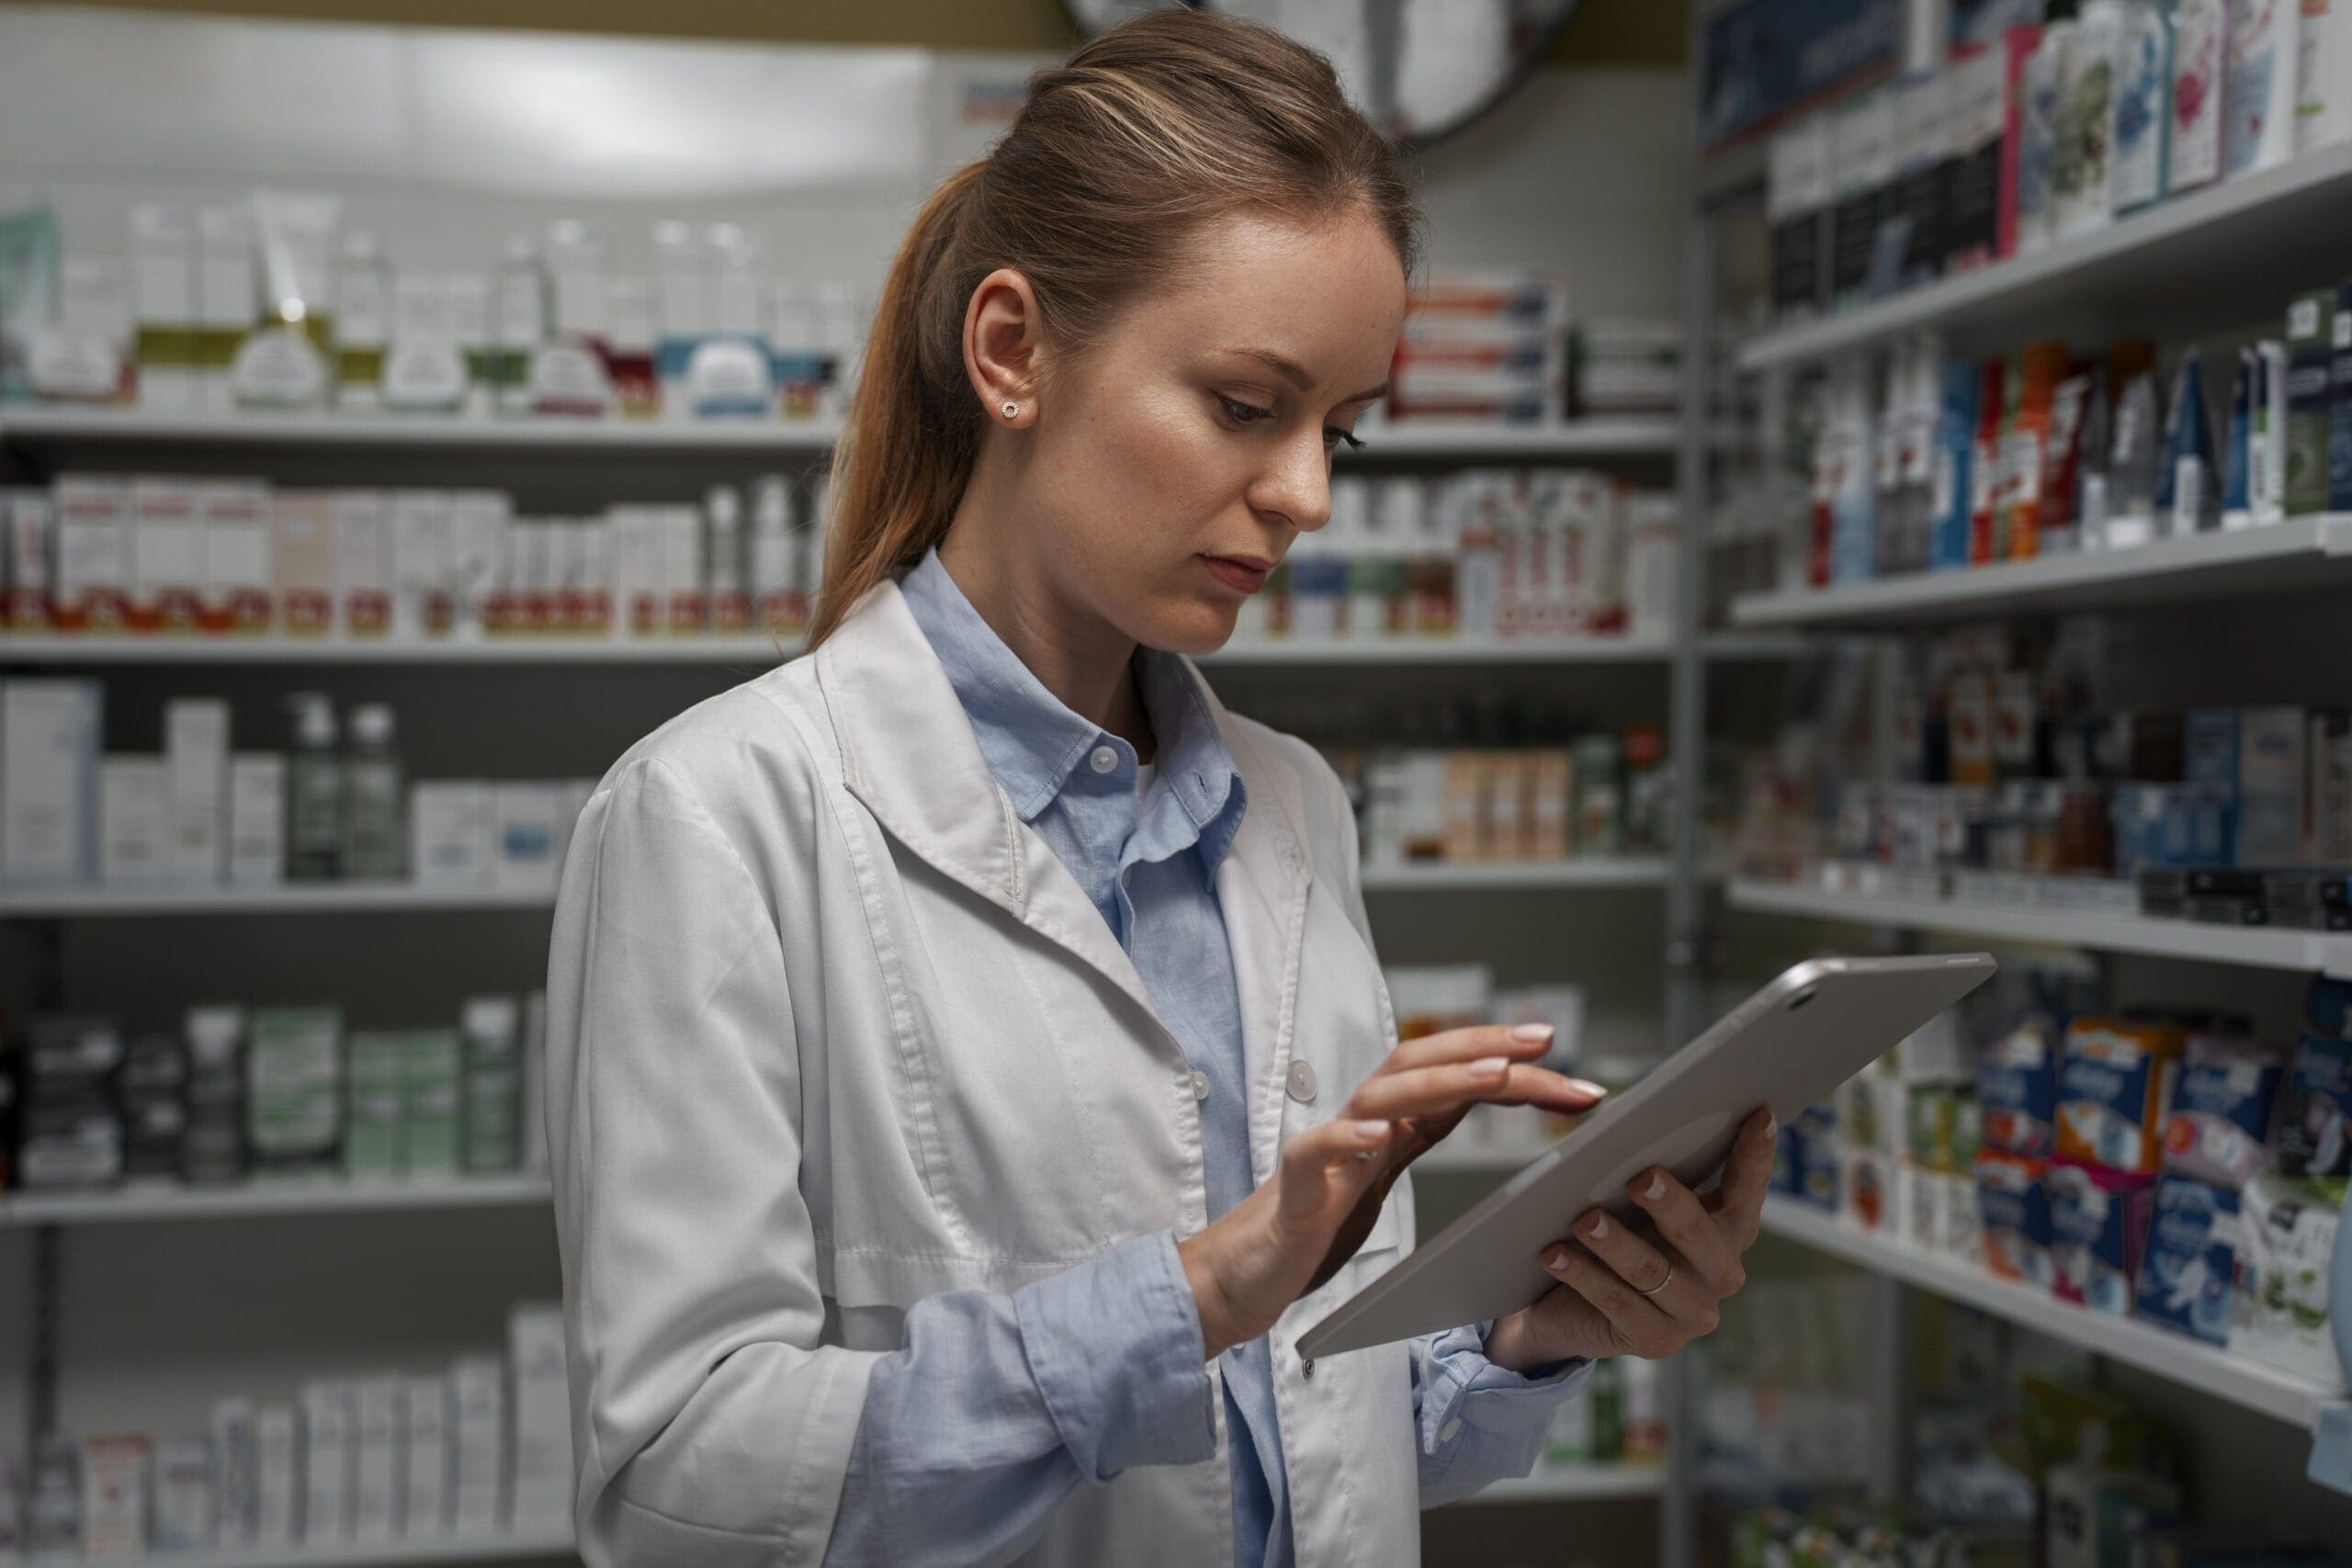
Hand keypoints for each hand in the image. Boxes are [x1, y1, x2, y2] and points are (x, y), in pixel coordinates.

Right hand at [1177, 1023, 1604, 1359]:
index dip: (1503, 1058)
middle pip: (1421, 1065)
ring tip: (1491, 1076)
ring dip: (1437, 1081)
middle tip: (1545, 1040)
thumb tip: (1481, 1095)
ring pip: (1379, 1097)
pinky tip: (1378, 1138)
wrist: (1245, 1271)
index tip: (1560, 1054)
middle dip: (1485, 1047)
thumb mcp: (1385, 1173)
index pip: (1450, 1075)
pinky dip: (1346, 1139)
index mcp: (1386, 1123)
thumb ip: (1423, 1130)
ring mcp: (1324, 1151)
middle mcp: (1359, 1124)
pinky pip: (1314, 1151)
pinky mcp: (1292, 1188)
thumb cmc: (1315, 1220)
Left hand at [1482, 1107, 1775, 1373]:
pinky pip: (1616, 1304)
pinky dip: (1582, 1275)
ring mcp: (1691, 1314)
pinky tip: (1554, 1254)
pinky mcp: (1654, 1341)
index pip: (1746, 1192)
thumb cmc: (1614, 1233)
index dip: (1756, 1157)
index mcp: (1726, 1231)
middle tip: (1642, 1178)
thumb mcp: (1635, 1202)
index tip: (1760, 1115)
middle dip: (1672, 1206)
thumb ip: (1651, 1174)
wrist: (1569, 1307)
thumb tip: (1631, 1134)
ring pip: (1651, 1273)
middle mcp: (1720, 1274)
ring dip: (1616, 1244)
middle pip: (1700, 1236)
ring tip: (1585, 1220)